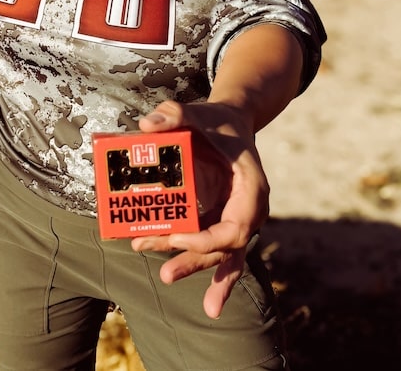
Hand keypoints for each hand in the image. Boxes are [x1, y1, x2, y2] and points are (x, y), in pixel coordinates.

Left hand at [130, 100, 268, 318]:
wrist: (230, 123)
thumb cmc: (215, 121)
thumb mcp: (198, 112)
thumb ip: (174, 114)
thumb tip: (148, 125)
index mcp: (251, 187)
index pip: (236, 227)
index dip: (207, 239)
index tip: (176, 237)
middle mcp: (249, 208)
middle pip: (226, 247)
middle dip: (196, 261)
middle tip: (166, 275)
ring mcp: (237, 216)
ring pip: (220, 252)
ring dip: (194, 266)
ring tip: (166, 277)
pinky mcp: (223, 219)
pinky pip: (214, 247)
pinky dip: (200, 263)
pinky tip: (190, 288)